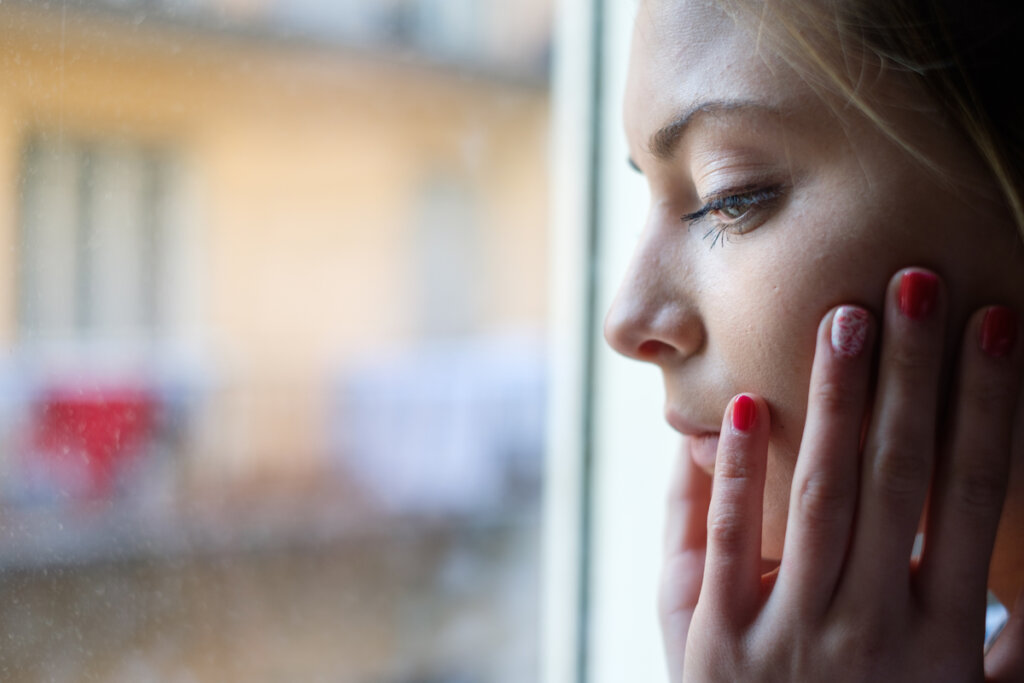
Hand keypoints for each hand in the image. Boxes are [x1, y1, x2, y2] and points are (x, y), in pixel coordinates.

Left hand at [659, 269, 1023, 681]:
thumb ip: (1010, 652)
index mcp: (943, 636)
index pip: (972, 495)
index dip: (985, 406)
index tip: (993, 326)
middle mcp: (873, 626)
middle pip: (898, 477)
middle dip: (911, 376)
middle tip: (917, 285)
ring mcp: (790, 634)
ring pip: (819, 495)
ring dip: (834, 401)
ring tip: (846, 318)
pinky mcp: (715, 642)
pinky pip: (726, 544)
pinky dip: (735, 475)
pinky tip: (742, 407)